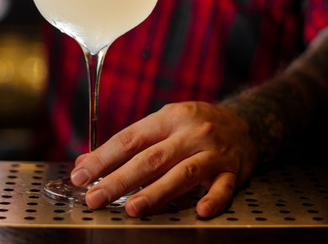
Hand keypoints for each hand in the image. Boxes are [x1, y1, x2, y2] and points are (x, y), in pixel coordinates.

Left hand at [70, 101, 258, 217]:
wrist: (246, 124)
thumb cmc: (194, 126)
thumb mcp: (162, 124)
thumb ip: (128, 143)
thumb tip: (85, 162)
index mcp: (168, 118)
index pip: (129, 139)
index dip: (103, 158)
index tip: (81, 176)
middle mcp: (191, 132)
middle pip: (151, 158)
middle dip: (120, 179)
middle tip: (96, 197)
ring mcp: (213, 152)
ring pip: (183, 173)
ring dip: (157, 192)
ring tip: (133, 208)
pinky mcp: (234, 171)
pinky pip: (224, 187)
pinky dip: (213, 199)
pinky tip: (200, 211)